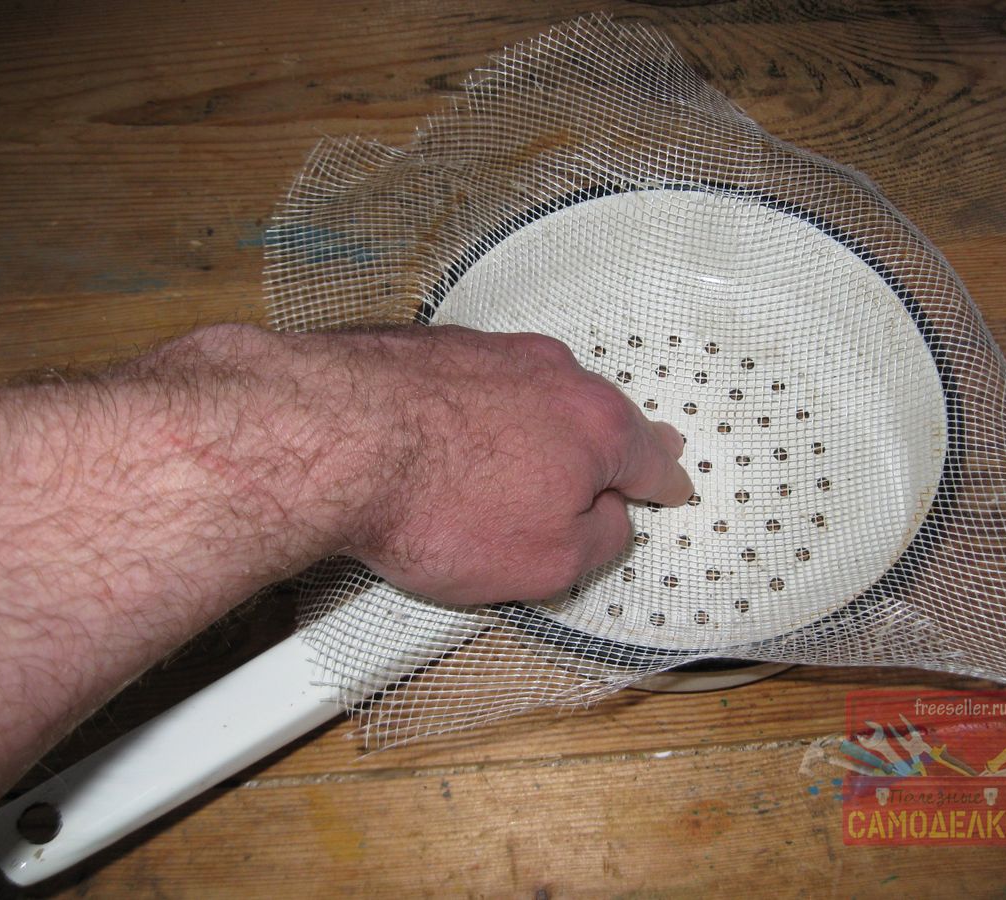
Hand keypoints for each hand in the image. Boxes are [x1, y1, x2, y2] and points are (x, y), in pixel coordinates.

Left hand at [162, 324, 692, 603]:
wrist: (333, 436)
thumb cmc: (437, 501)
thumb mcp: (546, 561)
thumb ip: (598, 541)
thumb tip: (608, 519)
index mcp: (595, 424)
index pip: (649, 460)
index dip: (664, 483)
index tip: (672, 488)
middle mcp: (550, 374)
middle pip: (596, 415)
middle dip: (609, 444)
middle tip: (623, 460)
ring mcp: (488, 353)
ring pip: (534, 395)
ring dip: (538, 428)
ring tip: (528, 467)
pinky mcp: (430, 348)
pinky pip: (474, 387)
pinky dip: (478, 414)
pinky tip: (455, 444)